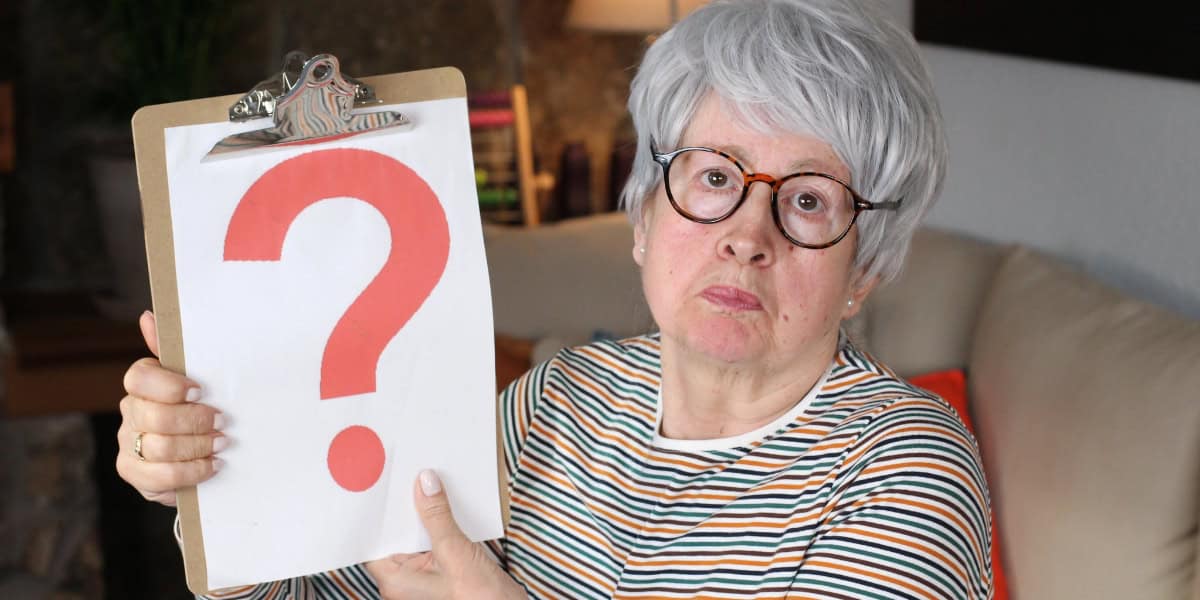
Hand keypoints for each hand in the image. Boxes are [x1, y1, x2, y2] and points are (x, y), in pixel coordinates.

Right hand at [115, 311, 225, 506]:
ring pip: (159, 447)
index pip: (139, 378)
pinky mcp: (134, 473)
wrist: (203, 450)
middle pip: (154, 416)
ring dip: (198, 447)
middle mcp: (130, 411)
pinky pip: (159, 477)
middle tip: (223, 422)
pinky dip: (191, 472)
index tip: (201, 391)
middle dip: (195, 421)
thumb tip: (148, 316)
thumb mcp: (200, 377)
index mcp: (143, 384)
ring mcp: (128, 443)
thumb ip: (177, 351)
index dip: (169, 386)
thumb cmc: (202, 406)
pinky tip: (212, 465)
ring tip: (222, 443)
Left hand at [366, 470, 525, 599]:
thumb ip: (437, 516)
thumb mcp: (454, 552)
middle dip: (406, 508)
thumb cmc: (477, 598)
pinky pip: (434, 543)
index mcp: (395, 581)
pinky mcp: (442, 573)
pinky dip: (440, 525)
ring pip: (418, 537)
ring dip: (426, 514)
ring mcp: (424, 578)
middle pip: (398, 535)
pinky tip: (447, 505)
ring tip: (430, 484)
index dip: (379, 512)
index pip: (376, 540)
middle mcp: (404, 581)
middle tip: (409, 476)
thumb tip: (425, 483)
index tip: (383, 485)